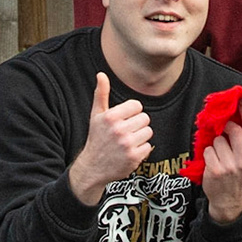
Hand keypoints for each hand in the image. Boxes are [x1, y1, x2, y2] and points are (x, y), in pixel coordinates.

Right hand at [68, 72, 151, 204]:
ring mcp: (127, 144)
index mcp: (111, 117)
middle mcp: (119, 130)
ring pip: (148, 131)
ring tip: (128, 141)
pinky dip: (141, 150)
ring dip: (140, 137)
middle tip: (125, 133)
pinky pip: (148, 146)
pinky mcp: (134, 157)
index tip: (124, 120)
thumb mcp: (96, 115)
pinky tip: (129, 152)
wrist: (93, 167)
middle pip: (145, 118)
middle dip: (137, 125)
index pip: (137, 106)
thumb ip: (101, 94)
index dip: (132, 113)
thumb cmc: (96, 138)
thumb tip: (101, 74)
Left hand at [199, 101, 241, 224]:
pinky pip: (208, 150)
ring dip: (215, 143)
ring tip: (219, 154)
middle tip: (223, 129)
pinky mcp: (216, 170)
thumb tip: (239, 115)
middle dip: (225, 126)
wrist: (229, 200)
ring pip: (218, 140)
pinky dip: (208, 154)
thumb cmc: (239, 175)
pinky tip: (212, 162)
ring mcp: (230, 166)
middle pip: (233, 129)